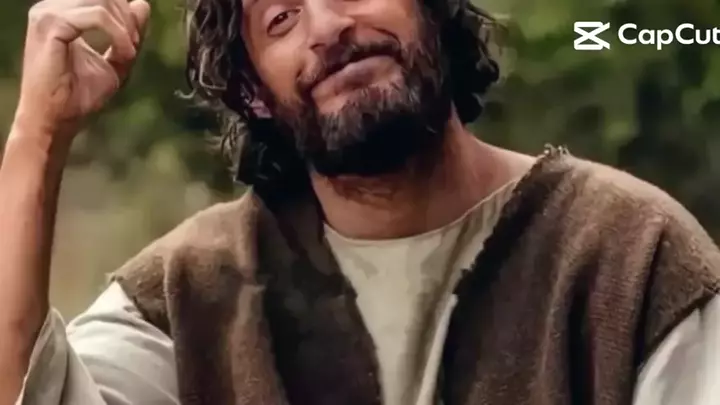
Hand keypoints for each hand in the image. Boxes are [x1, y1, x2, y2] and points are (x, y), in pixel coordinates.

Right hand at [14, 0, 150, 139]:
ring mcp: (48, 14)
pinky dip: (118, 35)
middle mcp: (52, 8)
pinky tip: (124, 55)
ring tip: (128, 54)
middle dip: (128, 20)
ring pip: (103, 3)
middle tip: (134, 47)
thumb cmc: (78, 96)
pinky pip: (98, 16)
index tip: (135, 42)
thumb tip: (142, 3)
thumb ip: (129, 34)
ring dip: (125, 28)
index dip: (127, 14)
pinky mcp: (52, 25)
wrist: (56, 120)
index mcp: (63, 13)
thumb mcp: (116, 61)